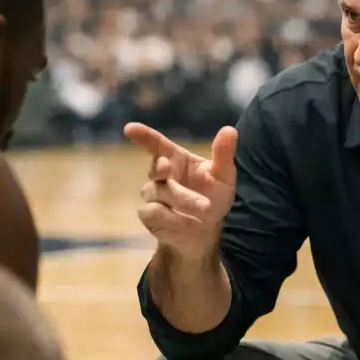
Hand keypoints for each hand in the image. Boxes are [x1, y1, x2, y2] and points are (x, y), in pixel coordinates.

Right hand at [125, 122, 237, 256]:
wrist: (207, 230)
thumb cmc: (214, 196)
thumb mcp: (224, 176)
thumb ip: (223, 154)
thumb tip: (230, 129)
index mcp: (177, 159)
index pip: (157, 144)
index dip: (143, 136)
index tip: (130, 129)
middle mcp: (161, 175)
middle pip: (156, 168)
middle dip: (160, 167)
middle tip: (167, 167)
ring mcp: (153, 195)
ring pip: (159, 193)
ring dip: (184, 200)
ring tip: (205, 208)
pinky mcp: (149, 215)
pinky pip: (155, 213)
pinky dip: (175, 218)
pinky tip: (192, 223)